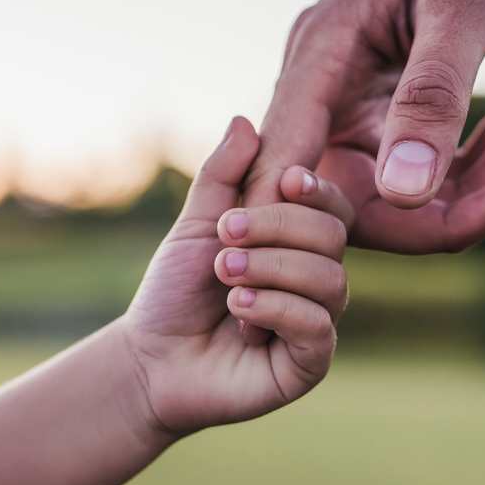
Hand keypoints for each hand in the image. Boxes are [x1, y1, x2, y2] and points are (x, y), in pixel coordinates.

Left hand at [121, 116, 350, 433]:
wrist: (151, 360)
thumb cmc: (175, 292)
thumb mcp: (196, 225)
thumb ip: (222, 176)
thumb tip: (244, 121)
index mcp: (297, 243)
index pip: (332, 206)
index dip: (317, 190)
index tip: (284, 180)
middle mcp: (317, 279)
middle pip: (332, 236)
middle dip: (277, 228)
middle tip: (225, 237)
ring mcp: (317, 321)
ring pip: (329, 279)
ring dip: (270, 268)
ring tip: (225, 276)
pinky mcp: (310, 363)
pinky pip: (316, 325)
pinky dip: (274, 308)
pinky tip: (237, 311)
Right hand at [243, 0, 484, 253]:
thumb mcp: (466, 9)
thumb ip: (432, 97)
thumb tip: (404, 193)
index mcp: (318, 57)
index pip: (289, 169)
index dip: (317, 227)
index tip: (406, 246)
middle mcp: (322, 84)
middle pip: (340, 197)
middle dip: (425, 217)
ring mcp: (351, 99)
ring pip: (382, 191)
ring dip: (455, 195)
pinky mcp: (384, 106)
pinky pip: (409, 168)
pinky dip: (462, 170)